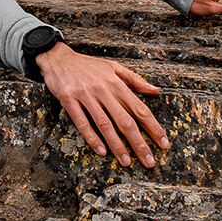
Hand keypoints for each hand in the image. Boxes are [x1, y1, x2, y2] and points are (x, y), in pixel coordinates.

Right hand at [33, 43, 170, 167]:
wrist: (58, 58)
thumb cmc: (88, 65)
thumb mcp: (113, 67)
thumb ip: (135, 80)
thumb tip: (156, 91)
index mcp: (116, 83)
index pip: (139, 109)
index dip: (153, 127)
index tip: (163, 143)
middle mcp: (103, 90)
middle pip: (125, 121)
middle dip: (139, 143)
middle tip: (149, 161)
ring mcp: (86, 96)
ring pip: (105, 124)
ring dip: (117, 145)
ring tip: (126, 162)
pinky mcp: (69, 101)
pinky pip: (82, 123)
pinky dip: (92, 138)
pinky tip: (101, 151)